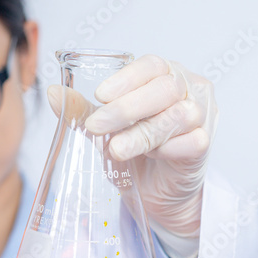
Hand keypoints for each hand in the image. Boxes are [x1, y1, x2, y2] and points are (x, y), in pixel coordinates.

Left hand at [48, 55, 216, 257]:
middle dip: (127, 108)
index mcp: (166, 75)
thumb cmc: (135, 151)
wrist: (155, 192)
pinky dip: (168, 149)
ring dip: (143, 133)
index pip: (152, 65)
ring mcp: (202, 115)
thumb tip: (53, 93)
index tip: (99, 96)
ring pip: (178, 115)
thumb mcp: (105, 129)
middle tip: (97, 126)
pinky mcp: (204, 144)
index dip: (127, 79)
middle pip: (165, 88)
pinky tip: (152, 157)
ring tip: (117, 149)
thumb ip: (83, 111)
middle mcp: (190, 89)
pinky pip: (192, 141)